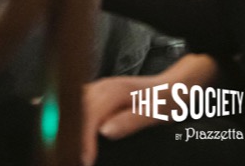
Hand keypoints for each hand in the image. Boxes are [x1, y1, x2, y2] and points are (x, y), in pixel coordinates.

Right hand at [81, 54, 218, 165]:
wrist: (174, 86)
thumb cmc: (166, 99)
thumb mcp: (154, 113)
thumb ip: (130, 121)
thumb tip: (104, 131)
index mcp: (115, 91)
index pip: (89, 115)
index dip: (84, 139)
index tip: (85, 160)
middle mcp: (104, 87)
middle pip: (76, 109)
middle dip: (71, 134)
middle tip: (73, 159)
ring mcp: (101, 89)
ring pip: (75, 106)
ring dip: (70, 127)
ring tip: (70, 151)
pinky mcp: (100, 95)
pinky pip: (81, 106)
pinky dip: (76, 120)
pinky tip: (74, 133)